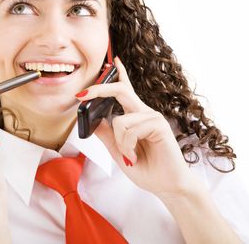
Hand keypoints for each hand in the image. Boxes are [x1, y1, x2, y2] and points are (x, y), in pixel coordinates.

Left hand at [75, 57, 198, 197]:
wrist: (168, 186)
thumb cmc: (147, 169)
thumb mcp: (118, 152)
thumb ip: (107, 135)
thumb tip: (92, 119)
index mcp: (135, 117)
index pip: (126, 89)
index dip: (119, 74)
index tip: (111, 61)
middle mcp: (144, 112)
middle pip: (120, 90)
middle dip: (99, 89)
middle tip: (81, 95)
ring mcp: (152, 117)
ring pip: (120, 120)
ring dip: (119, 143)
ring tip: (129, 157)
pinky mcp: (159, 125)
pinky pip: (130, 129)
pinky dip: (127, 146)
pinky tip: (135, 156)